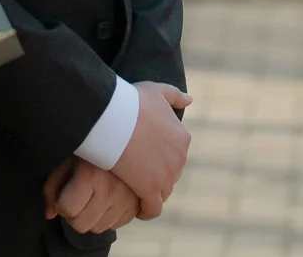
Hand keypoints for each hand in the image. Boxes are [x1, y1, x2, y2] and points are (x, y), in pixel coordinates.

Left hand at [43, 157, 139, 232]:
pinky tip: (105, 201)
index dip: (61, 204)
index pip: (68, 209)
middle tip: (76, 199)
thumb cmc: (90, 149)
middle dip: (74, 215)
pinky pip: (114, 226)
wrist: (124, 140)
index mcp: (90, 176)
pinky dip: (106, 218)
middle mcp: (110, 191)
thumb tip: (50, 214)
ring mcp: (125, 201)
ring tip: (91, 198)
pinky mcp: (136, 207)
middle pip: (82, 225)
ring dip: (90, 218)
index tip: (64, 195)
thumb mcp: (66, 160)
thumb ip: (52, 187)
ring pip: (98, 228)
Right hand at [108, 81, 191, 219]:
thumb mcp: (156, 91)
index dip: (159, 157)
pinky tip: (136, 209)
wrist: (112, 117)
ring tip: (134, 191)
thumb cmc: (130, 101)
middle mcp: (179, 159)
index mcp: (182, 138)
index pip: (175, 155)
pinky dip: (146, 211)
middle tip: (135, 173)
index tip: (143, 157)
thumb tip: (190, 100)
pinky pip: (153, 209)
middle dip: (156, 175)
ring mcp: (166, 177)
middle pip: (169, 174)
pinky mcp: (150, 190)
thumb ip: (175, 95)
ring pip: (162, 192)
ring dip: (151, 193)